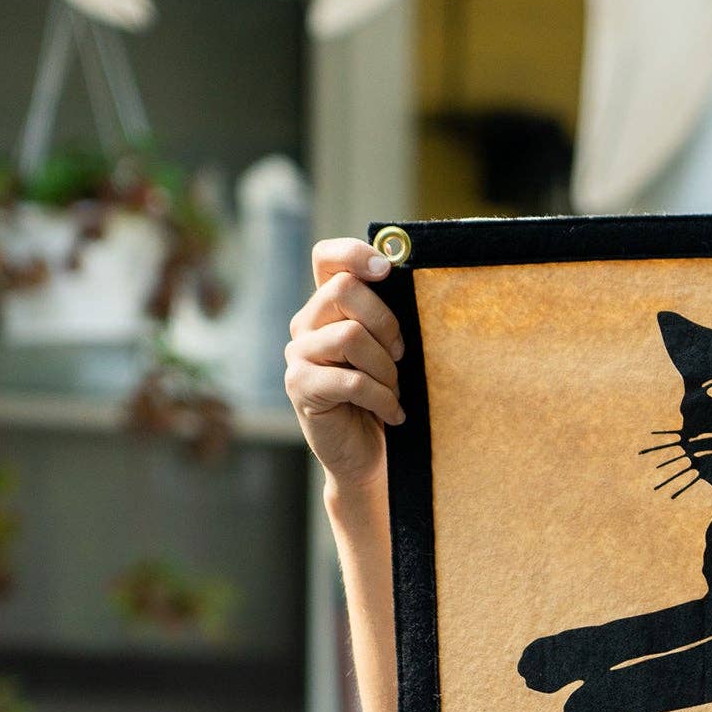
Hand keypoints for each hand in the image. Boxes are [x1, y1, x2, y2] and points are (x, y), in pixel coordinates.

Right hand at [285, 237, 405, 490]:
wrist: (371, 458)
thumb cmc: (388, 400)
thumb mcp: (394, 354)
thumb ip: (391, 320)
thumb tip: (412, 280)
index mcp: (330, 307)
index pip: (327, 258)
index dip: (355, 254)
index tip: (388, 271)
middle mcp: (308, 324)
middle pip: (344, 290)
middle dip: (386, 323)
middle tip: (401, 356)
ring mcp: (299, 354)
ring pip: (349, 334)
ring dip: (385, 368)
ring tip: (394, 391)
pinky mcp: (300, 386)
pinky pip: (349, 379)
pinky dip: (381, 398)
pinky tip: (393, 414)